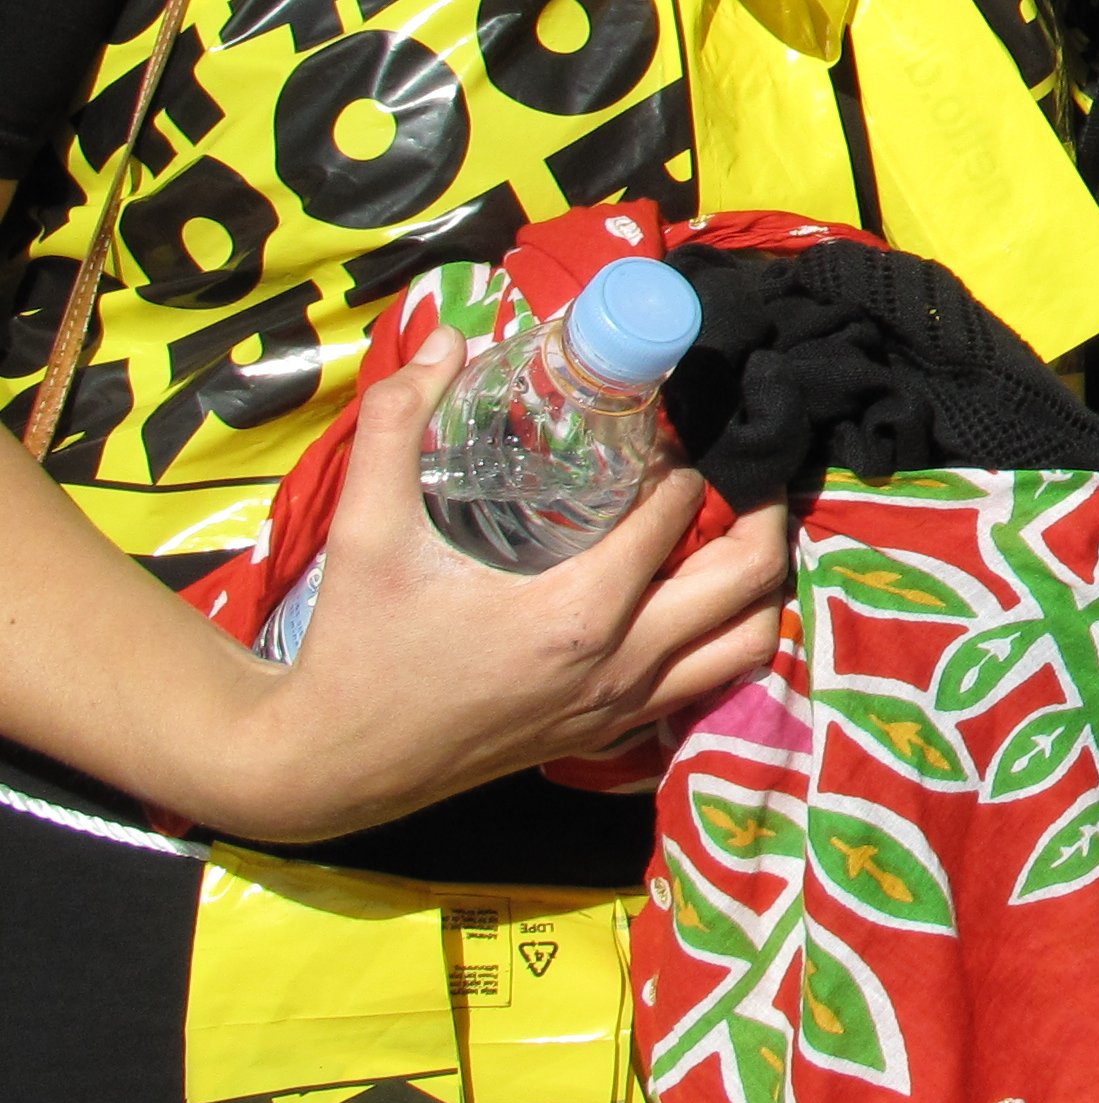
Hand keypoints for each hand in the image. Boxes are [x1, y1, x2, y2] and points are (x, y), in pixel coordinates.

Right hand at [216, 334, 792, 842]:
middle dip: (761, 513)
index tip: (663, 433)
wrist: (333, 763)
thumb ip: (398, 424)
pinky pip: (710, 684)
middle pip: (748, 580)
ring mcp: (623, 707)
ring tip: (735, 533)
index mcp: (576, 613)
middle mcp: (620, 664)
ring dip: (757, 582)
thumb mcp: (364, 530)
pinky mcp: (612, 735)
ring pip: (746, 642)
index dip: (682, 464)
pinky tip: (696, 599)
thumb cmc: (356, 645)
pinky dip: (727, 636)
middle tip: (742, 472)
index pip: (675, 515)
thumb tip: (447, 339)